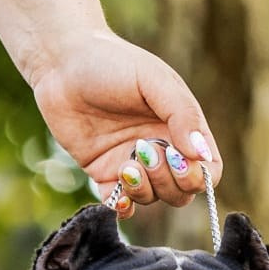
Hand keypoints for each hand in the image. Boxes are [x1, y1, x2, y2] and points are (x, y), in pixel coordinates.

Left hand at [31, 29, 221, 210]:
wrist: (61, 63)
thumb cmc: (112, 63)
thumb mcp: (154, 80)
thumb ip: (182, 115)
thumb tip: (200, 154)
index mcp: (180, 128)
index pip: (208, 170)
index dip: (198, 176)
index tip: (176, 158)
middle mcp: (161, 149)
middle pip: (182, 192)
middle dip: (168, 182)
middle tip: (144, 151)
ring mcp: (132, 163)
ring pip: (153, 199)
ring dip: (144, 190)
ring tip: (126, 165)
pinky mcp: (103, 173)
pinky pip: (121, 204)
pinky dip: (122, 206)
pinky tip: (117, 195)